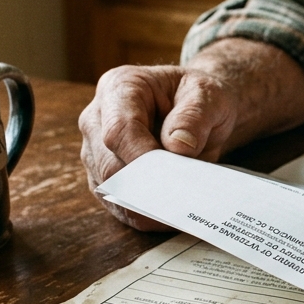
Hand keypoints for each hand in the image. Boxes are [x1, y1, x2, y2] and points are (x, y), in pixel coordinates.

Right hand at [79, 64, 239, 230]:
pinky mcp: (103, 176)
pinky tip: (170, 216)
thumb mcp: (207, 95)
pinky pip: (118, 205)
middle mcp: (97, 119)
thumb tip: (179, 147)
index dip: (142, 158)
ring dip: (145, 205)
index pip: (119, 130)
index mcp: (119, 87)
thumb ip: (195, 116)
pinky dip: (144, 214)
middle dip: (146, 187)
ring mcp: (96, 150)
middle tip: (181, 200)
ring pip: (110, 190)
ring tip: (180, 209)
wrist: (196, 107)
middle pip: (109, 165)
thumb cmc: (197, 97)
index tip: (171, 175)